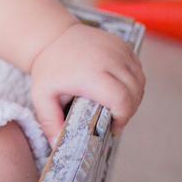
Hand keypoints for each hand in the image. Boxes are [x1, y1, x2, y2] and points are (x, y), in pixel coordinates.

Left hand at [29, 24, 144, 145]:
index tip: (112, 127)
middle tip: (113, 118)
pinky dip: (133, 81)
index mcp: (90, 73)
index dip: (122, 117)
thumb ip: (49, 121)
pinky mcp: (122, 44)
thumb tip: (58, 146)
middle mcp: (108, 59)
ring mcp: (118, 49)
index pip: (122, 101)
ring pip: (140, 81)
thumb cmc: (48, 68)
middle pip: (134, 93)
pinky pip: (137, 68)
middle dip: (129, 110)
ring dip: (133, 96)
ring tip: (116, 105)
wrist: (51, 35)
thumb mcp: (41, 95)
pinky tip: (118, 87)